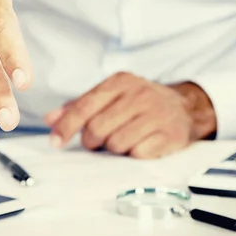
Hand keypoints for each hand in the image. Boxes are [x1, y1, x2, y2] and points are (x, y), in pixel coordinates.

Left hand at [44, 72, 216, 158]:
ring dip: (113, 148)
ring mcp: (156, 114)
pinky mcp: (170, 134)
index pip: (85, 106)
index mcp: (120, 82)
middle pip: (98, 128)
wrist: (185, 107)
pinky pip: (138, 153)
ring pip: (116, 143)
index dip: (66, 126)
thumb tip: (51, 119)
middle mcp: (139, 94)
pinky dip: (133, 154)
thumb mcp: (112, 95)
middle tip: (96, 142)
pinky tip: (140, 144)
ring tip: (121, 140)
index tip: (55, 142)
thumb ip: (80, 105)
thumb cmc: (140, 102)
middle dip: (91, 141)